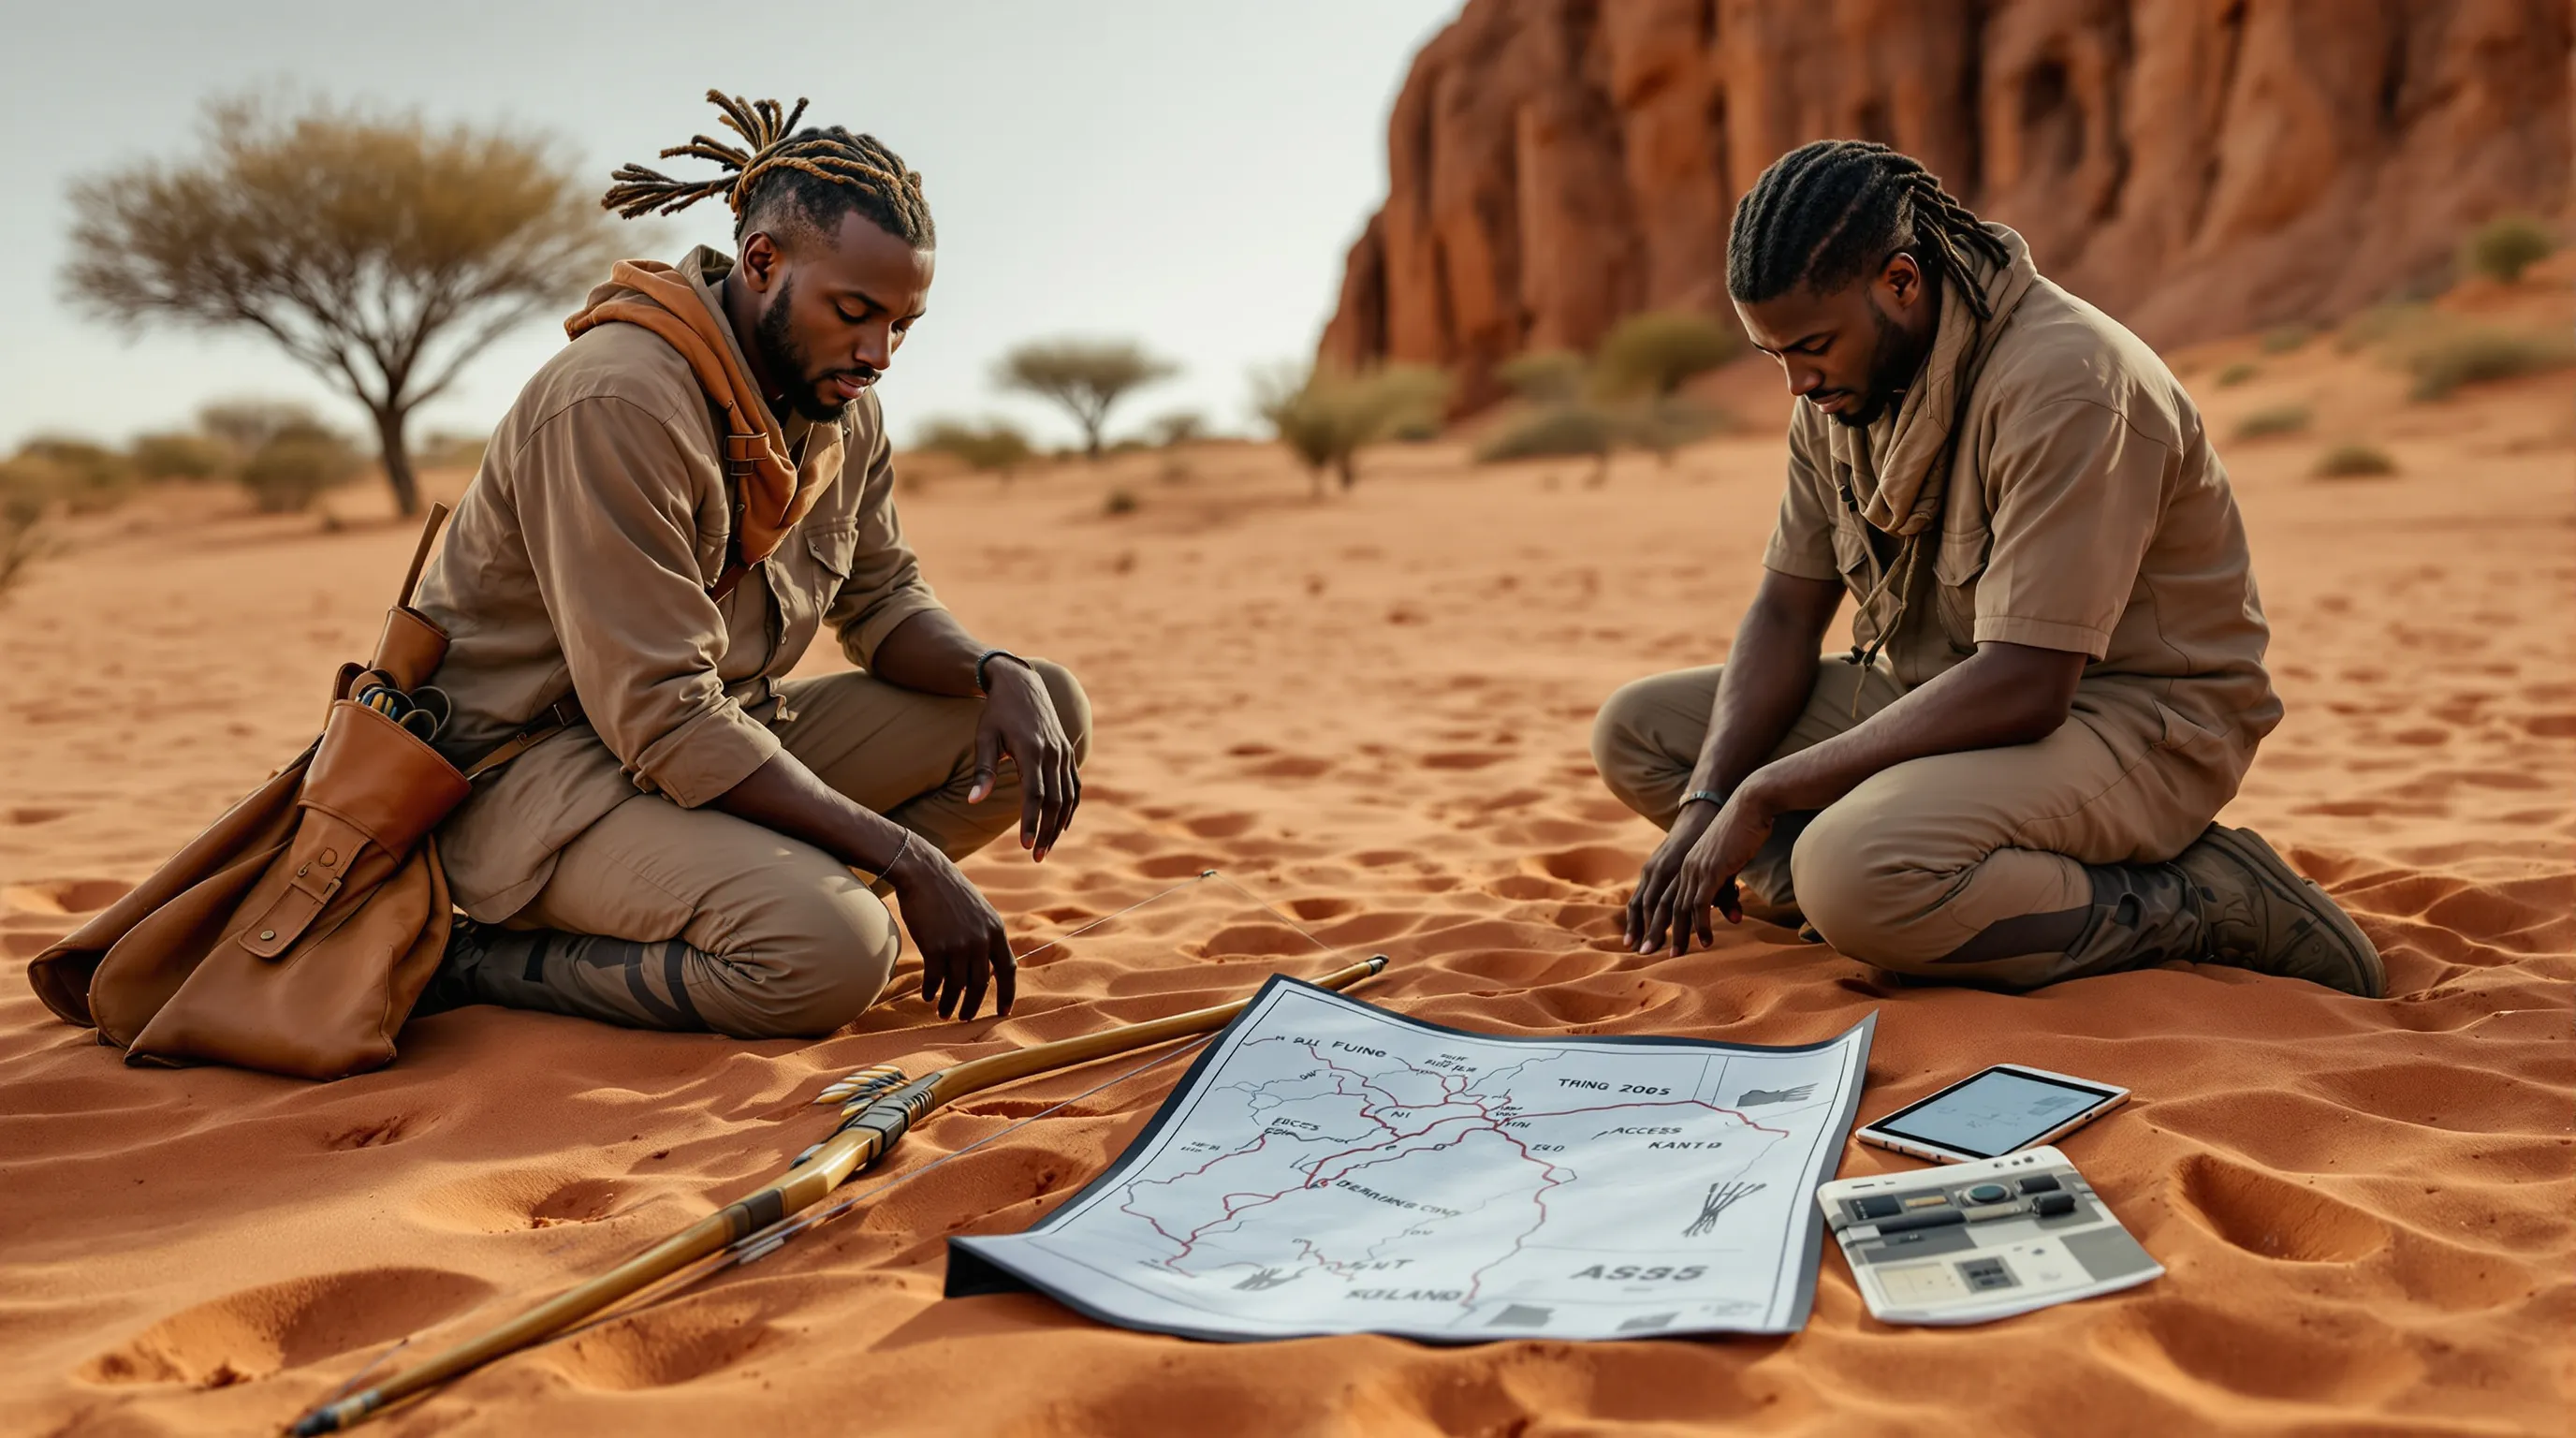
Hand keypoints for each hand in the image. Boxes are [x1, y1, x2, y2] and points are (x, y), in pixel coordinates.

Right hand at [882, 839, 1014, 1019]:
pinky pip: (935, 979)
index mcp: (996, 930)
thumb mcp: (979, 910)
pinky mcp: (935, 947)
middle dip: (973, 1005)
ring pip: (957, 986)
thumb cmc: (949, 890)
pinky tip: (928, 996)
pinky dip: (932, 990)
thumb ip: (986, 935)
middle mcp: (980, 940)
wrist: (924, 872)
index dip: (1007, 994)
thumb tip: (988, 965)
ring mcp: (958, 944)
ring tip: (944, 1012)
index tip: (1003, 1012)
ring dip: (950, 1003)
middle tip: (965, 1018)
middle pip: (981, 984)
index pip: (1007, 970)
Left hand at [969, 659, 1079, 860]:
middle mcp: (1053, 753)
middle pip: (1055, 801)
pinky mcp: (1067, 751)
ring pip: (1068, 796)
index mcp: (1031, 750)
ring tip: (1047, 848)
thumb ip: (983, 771)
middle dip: (1047, 831)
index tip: (1026, 847)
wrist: (1020, 682)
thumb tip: (972, 802)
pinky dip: (1071, 807)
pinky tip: (1061, 825)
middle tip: (1037, 857)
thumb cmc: (996, 712)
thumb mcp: (985, 738)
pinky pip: (1074, 785)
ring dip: (1059, 825)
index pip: (1035, 795)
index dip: (1031, 822)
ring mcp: (1063, 752)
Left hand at [1629, 785, 1778, 956]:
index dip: (1654, 919)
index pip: (1663, 896)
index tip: (1650, 938)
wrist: (1751, 806)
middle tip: (1648, 953)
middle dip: (1656, 931)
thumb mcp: (1730, 866)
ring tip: (1675, 955)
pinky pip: (1700, 904)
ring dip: (1678, 934)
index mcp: (1685, 864)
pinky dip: (1701, 925)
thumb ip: (1726, 891)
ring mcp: (1695, 868)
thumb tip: (1732, 917)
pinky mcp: (1710, 870)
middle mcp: (1684, 867)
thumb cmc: (1744, 833)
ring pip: (1679, 909)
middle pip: (1663, 905)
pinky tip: (1704, 942)